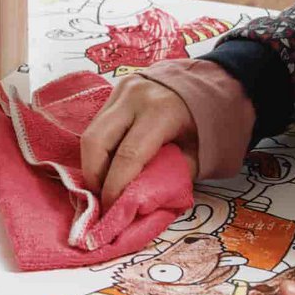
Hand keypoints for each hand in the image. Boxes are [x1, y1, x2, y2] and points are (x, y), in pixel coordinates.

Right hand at [80, 76, 199, 207]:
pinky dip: (97, 151)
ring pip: (90, 133)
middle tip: (102, 198)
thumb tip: (138, 201)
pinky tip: (106, 166)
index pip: (127, 155)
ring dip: (92, 164)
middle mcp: (135, 97)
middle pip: (96, 141)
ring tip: (103, 185)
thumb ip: (168, 177)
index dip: (115, 187)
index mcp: (161, 111)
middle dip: (94, 176)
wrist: (203, 85)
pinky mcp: (114, 92)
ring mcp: (121, 91)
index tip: (112, 209)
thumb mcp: (195, 154)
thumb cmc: (202, 124)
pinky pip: (96, 126)